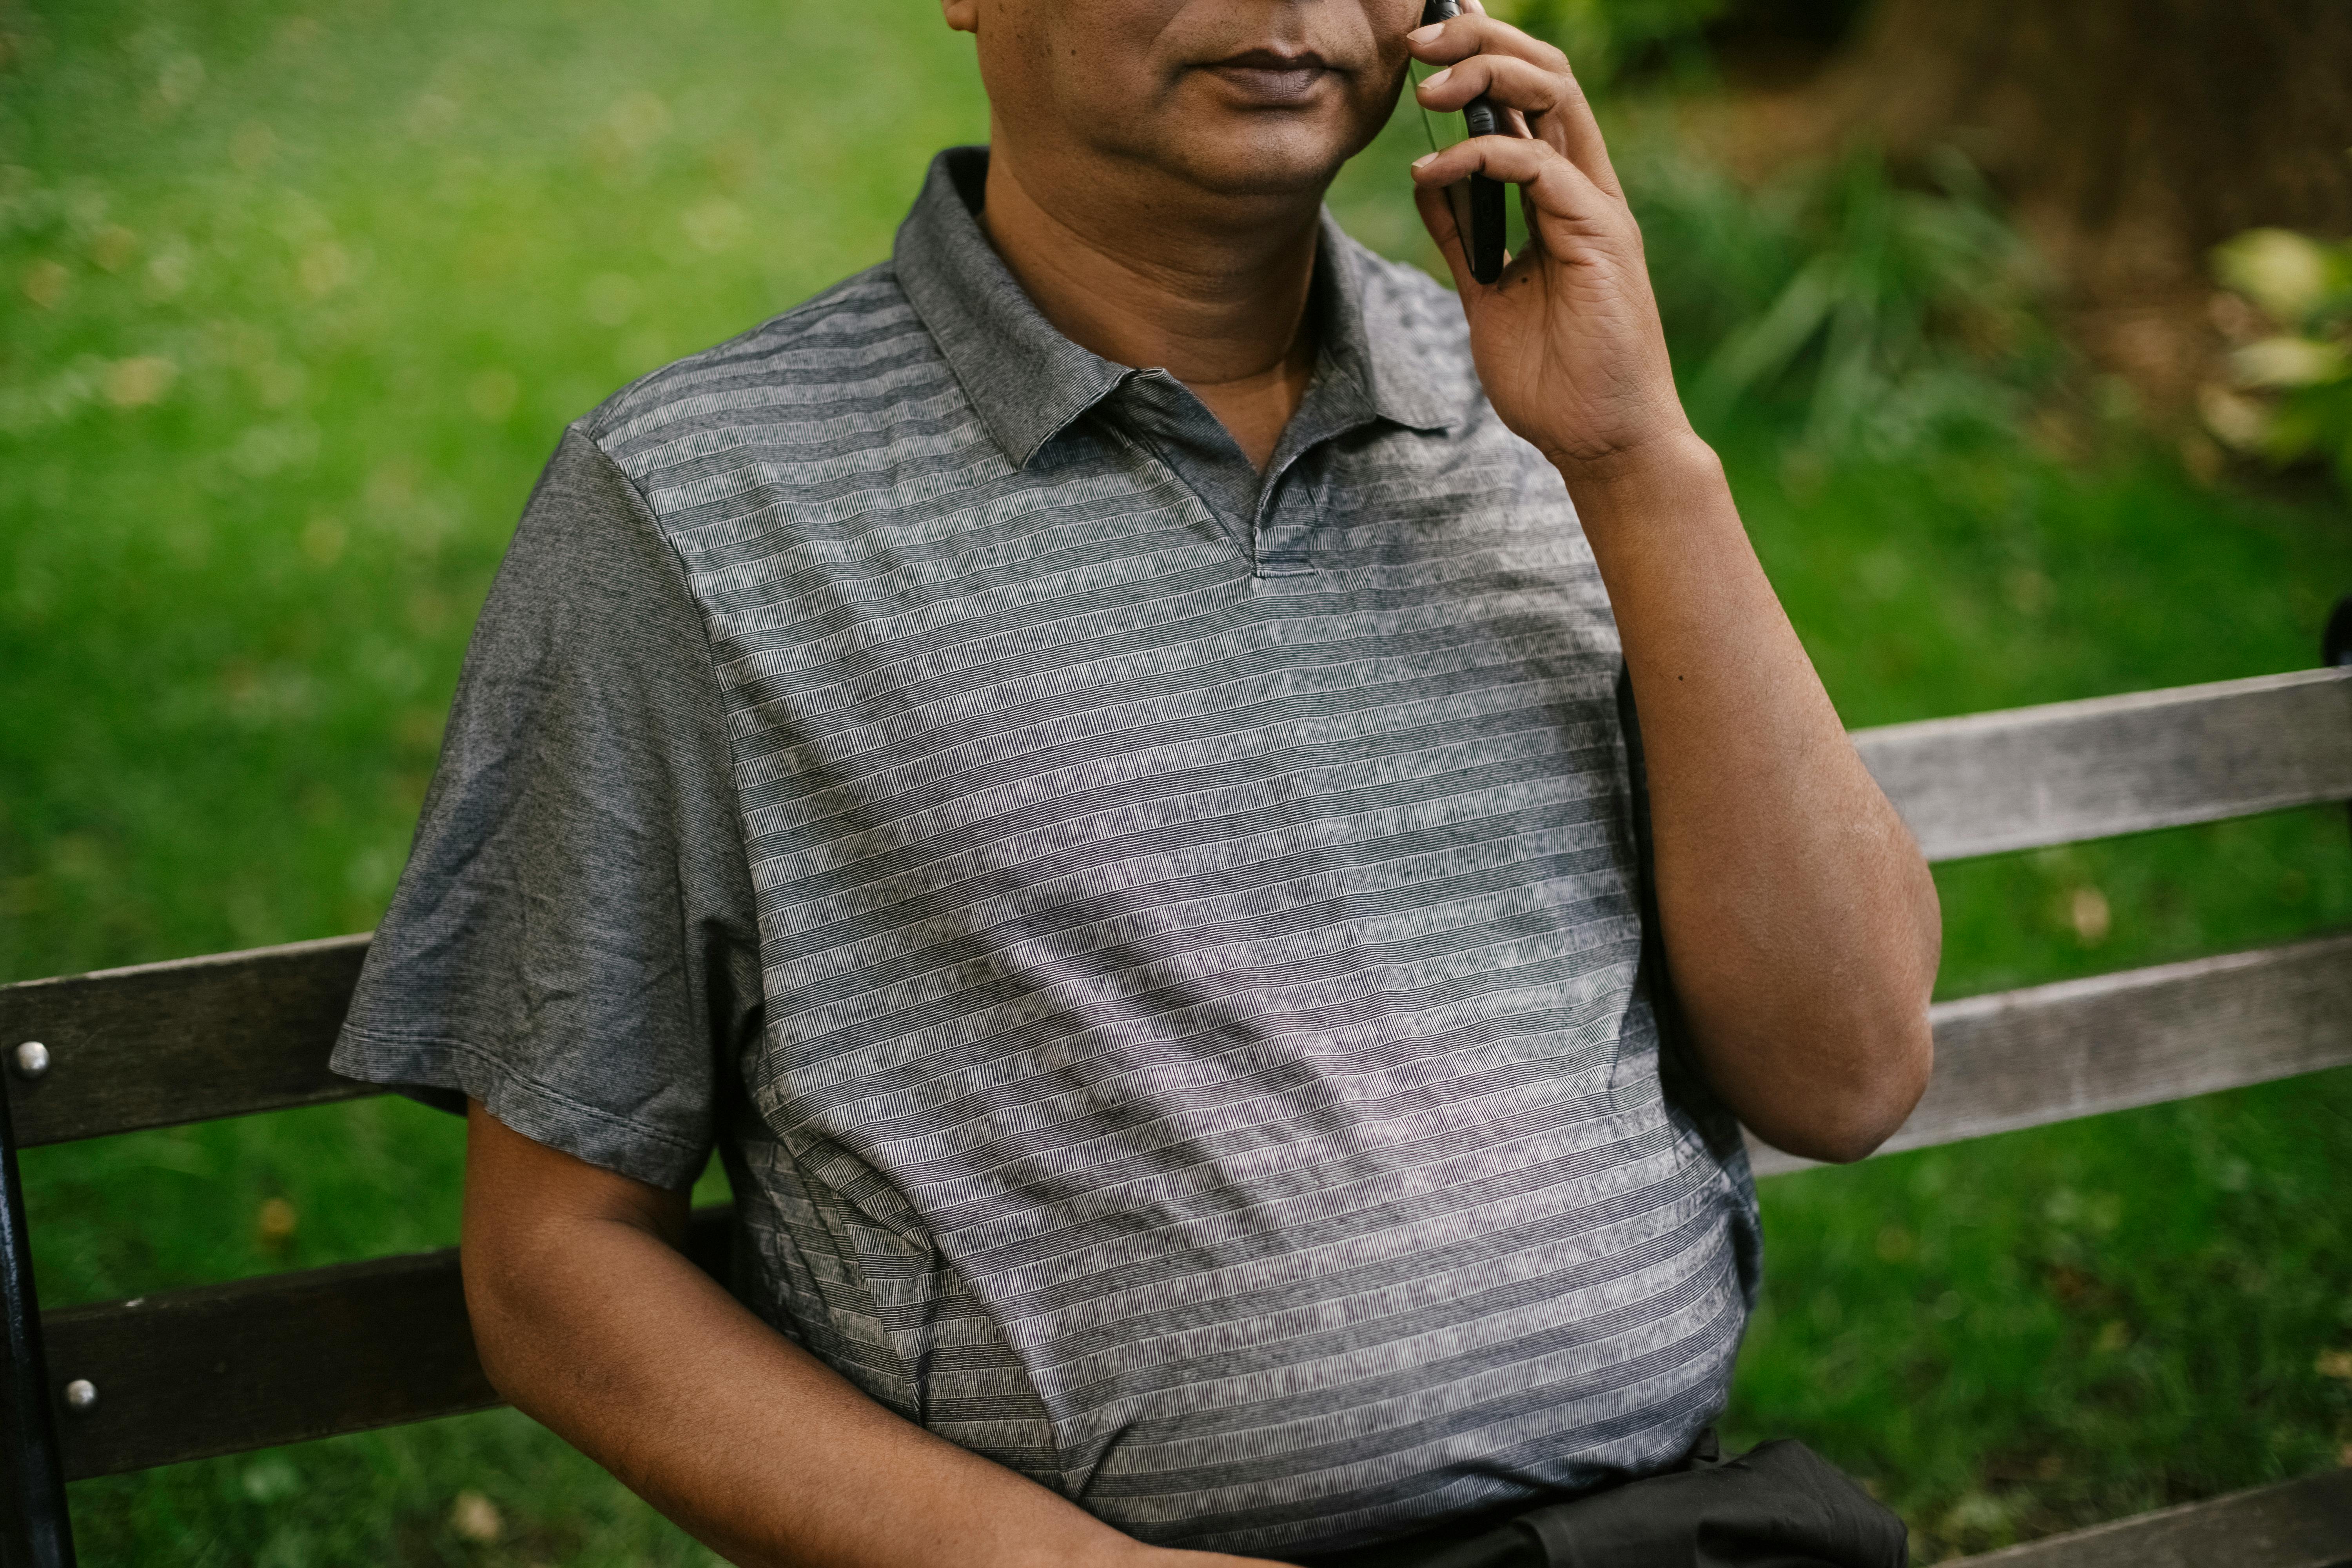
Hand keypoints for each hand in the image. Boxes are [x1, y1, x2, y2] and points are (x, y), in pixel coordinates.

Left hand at [1404, 2, 1692, 486]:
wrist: (1599, 439)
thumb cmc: (1554, 377)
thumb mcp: (1486, 292)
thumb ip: (1463, 235)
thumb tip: (1429, 181)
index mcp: (1564, 196)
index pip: (1531, 94)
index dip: (1484, 51)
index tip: (1427, 39)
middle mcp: (1585, 188)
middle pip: (1546, 72)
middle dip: (1481, 38)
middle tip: (1419, 38)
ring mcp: (1596, 206)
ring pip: (1553, 94)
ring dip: (1483, 73)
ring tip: (1423, 85)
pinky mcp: (1599, 232)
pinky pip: (1539, 164)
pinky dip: (1479, 156)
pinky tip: (1433, 173)